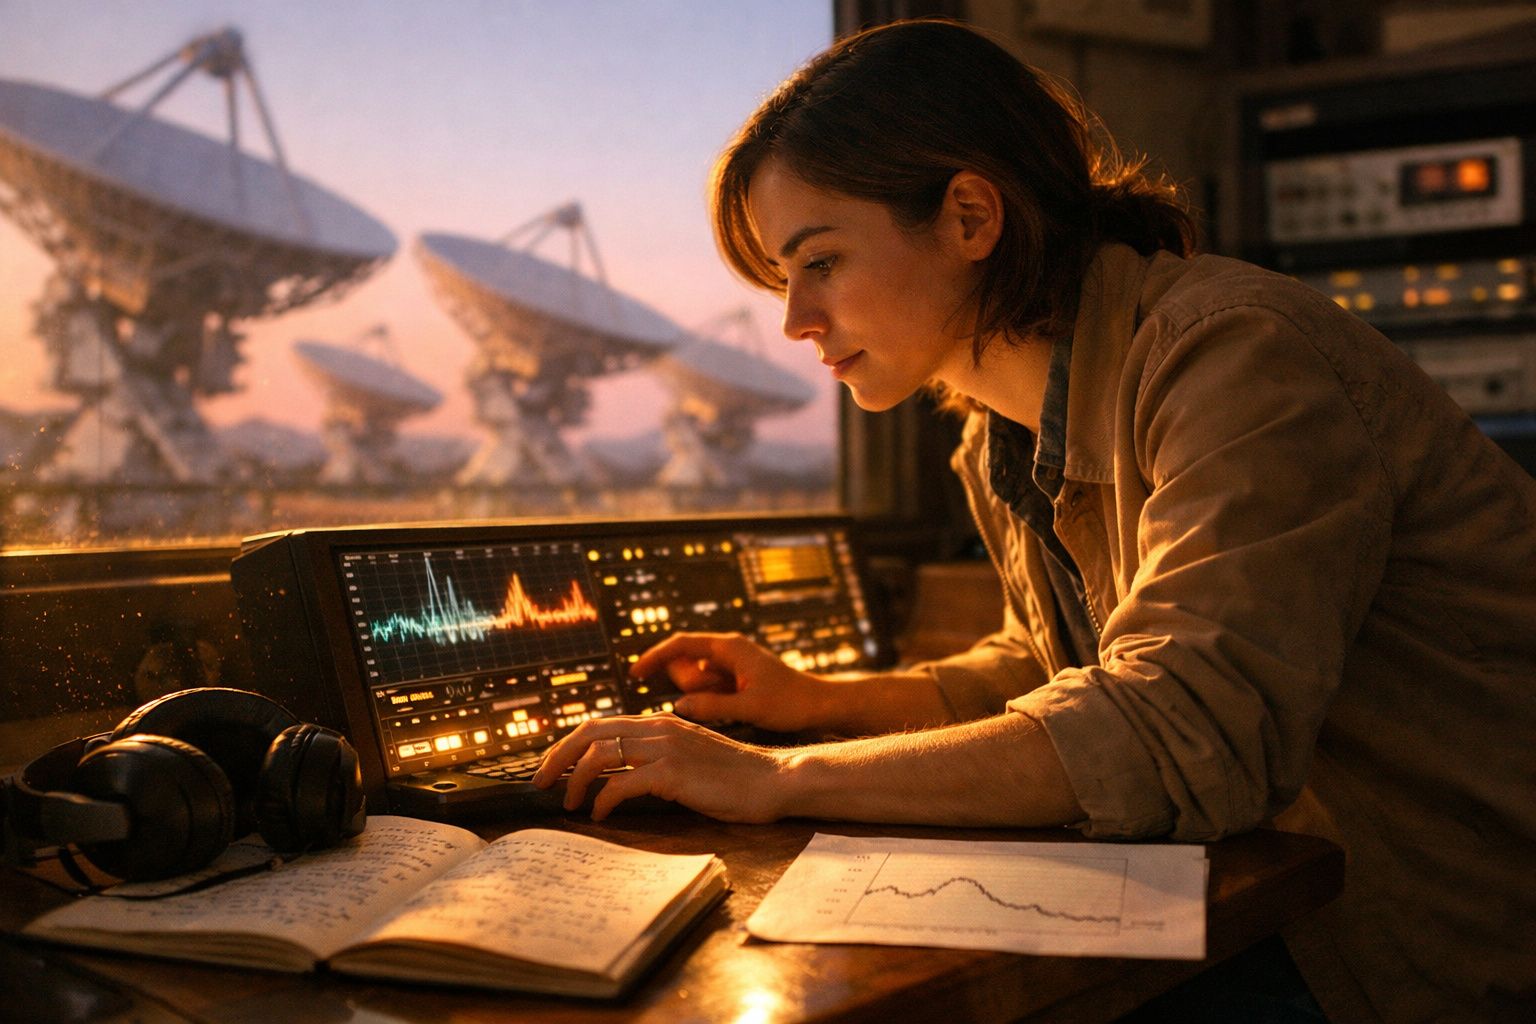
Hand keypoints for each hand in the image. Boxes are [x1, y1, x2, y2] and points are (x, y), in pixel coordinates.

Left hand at [531, 713, 784, 821]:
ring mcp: (667, 748)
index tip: (550, 768)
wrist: (773, 780)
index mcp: (661, 722)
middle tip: (540, 783)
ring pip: (600, 754)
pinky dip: (604, 799)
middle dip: (557, 758)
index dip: (567, 745)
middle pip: (590, 733)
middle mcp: (659, 727)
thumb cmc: (734, 778)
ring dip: (576, 781)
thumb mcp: (688, 759)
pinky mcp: (674, 773)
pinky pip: (623, 783)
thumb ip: (657, 758)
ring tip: (570, 803)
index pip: (599, 725)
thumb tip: (616, 777)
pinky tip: (601, 815)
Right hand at [629, 632, 827, 732]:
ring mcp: (730, 665)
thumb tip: (677, 706)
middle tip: (722, 700)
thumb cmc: (791, 703)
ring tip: (737, 705)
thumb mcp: (750, 708)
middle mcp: (727, 651)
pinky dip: (711, 700)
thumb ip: (711, 706)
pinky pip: (709, 688)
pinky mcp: (734, 680)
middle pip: (685, 664)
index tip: (635, 673)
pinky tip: (735, 709)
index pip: (680, 645)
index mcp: (729, 648)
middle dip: (690, 686)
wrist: (820, 705)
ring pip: (696, 680)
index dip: (654, 657)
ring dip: (703, 696)